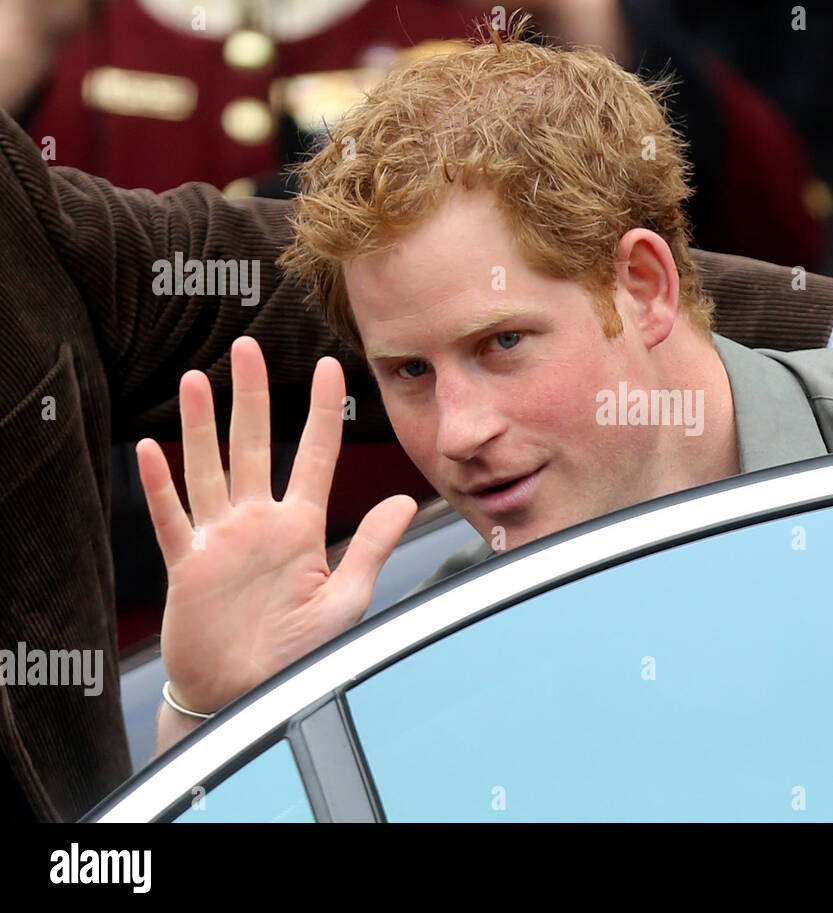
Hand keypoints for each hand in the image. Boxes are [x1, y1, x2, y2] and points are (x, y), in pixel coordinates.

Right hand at [137, 337, 416, 721]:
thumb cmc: (302, 653)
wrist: (254, 696)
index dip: (322, 411)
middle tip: (247, 346)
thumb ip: (372, 545)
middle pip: (254, 445)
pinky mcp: (187, 566)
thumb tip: (407, 499)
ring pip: (209, 469)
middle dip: (252, 396)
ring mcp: (220, 540)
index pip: (316, 455)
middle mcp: (258, 523)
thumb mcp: (346, 596)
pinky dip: (159, 487)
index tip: (331, 366)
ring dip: (201, 425)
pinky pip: (171, 519)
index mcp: (300, 527)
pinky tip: (150, 450)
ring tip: (199, 378)